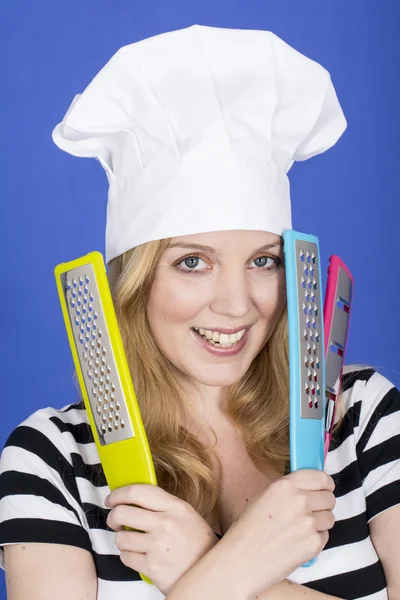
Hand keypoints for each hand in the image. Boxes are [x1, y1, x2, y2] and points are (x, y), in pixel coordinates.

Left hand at [105, 484, 218, 594]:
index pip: (138, 491)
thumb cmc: (198, 545)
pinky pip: (125, 557)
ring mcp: (158, 546)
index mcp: (176, 507)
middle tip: (115, 521)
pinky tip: (140, 557)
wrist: (210, 576)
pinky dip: (129, 557)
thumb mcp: (187, 516)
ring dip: (123, 540)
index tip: (112, 498)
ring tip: (134, 543)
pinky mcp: (152, 568)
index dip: (119, 493)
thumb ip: (163, 505)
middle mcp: (167, 524)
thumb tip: (133, 500)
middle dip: (113, 517)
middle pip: (122, 512)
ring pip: (121, 537)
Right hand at [218, 469, 335, 598]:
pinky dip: (315, 540)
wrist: (241, 560)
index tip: (325, 489)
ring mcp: (308, 523)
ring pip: (330, 518)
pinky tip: (297, 543)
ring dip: (320, 524)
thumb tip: (309, 488)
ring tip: (299, 530)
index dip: (325, 485)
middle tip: (309, 513)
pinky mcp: (313, 544)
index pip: (321, 478)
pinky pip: (324, 537)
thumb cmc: (248, 529)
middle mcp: (300, 501)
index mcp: (286, 485)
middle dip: (323, 505)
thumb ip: (289, 489)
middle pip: (329, 498)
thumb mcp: (264, 496)